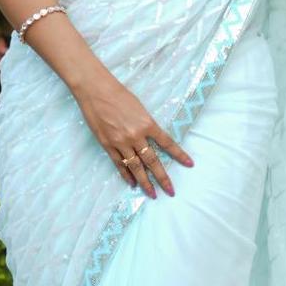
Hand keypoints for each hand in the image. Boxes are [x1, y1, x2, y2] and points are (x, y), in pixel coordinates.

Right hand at [73, 69, 193, 199]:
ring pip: (136, 167)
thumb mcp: (139, 108)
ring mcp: (121, 142)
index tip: (189, 164)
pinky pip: (120, 164)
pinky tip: (132, 183)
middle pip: (152, 161)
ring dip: (145, 182)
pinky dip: (126, 175)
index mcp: (147, 124)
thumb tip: (152, 139)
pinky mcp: (108, 145)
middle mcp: (136, 136)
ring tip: (152, 194)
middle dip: (163, 177)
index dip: (179, 154)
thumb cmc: (118, 94)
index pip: (167, 143)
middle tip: (171, 191)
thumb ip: (146, 125)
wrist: (95, 91)